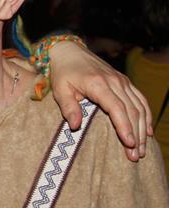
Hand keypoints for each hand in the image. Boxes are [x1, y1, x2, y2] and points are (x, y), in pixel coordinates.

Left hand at [48, 41, 151, 161]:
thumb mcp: (60, 90)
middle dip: (136, 135)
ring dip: (142, 128)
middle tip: (135, 156)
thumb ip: (68, 107)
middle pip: (131, 110)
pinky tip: (147, 131)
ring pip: (139, 106)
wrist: (70, 51)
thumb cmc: (63, 73)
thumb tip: (75, 126)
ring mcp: (122, 81)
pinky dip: (146, 115)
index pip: (117, 108)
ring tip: (141, 149)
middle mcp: (114, 82)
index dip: (125, 127)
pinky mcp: (124, 82)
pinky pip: (140, 99)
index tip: (129, 143)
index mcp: (98, 84)